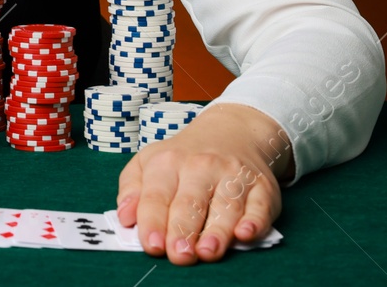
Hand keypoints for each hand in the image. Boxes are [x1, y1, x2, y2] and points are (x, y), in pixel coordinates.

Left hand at [114, 103, 291, 263]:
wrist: (232, 131)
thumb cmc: (184, 157)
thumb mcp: (149, 162)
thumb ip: (132, 189)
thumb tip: (124, 216)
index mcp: (168, 162)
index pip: (157, 195)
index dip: (153, 221)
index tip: (152, 244)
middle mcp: (202, 166)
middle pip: (190, 202)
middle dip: (183, 230)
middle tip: (179, 254)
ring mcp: (233, 175)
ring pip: (225, 206)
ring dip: (217, 231)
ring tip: (207, 252)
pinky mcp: (262, 187)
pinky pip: (259, 206)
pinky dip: (254, 221)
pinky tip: (245, 234)